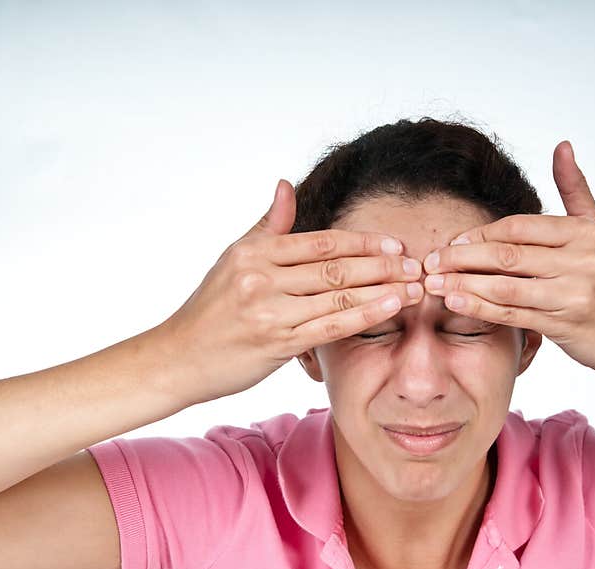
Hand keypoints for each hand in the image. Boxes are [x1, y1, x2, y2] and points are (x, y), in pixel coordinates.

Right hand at [156, 179, 424, 404]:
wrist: (179, 357)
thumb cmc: (210, 310)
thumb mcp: (234, 259)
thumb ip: (268, 225)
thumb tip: (286, 184)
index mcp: (254, 253)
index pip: (321, 242)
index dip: (362, 242)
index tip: (394, 244)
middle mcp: (262, 278)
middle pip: (336, 268)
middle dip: (381, 265)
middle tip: (416, 264)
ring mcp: (269, 311)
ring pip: (338, 296)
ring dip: (382, 290)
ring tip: (414, 287)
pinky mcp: (276, 343)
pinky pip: (330, 326)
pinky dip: (365, 316)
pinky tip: (391, 308)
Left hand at [420, 141, 594, 376]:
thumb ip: (574, 188)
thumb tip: (562, 145)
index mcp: (582, 233)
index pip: (519, 227)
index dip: (481, 233)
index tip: (453, 241)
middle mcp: (580, 261)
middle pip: (507, 256)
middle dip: (463, 258)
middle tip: (430, 262)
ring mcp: (573, 294)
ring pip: (505, 287)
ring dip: (464, 285)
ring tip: (433, 284)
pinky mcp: (565, 325)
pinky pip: (513, 316)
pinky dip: (480, 309)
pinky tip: (455, 304)